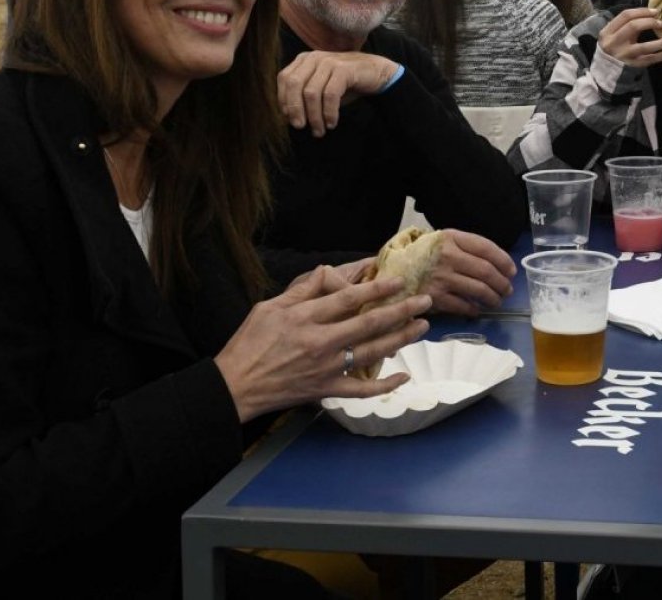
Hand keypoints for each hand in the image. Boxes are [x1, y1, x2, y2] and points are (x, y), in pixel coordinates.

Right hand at [214, 266, 432, 422]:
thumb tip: (328, 271)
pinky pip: (361, 390)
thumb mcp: (269, 307)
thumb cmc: (249, 343)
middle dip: (402, 310)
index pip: (348, 299)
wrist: (236, 386)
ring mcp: (326, 368)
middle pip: (369, 324)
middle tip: (425, 301)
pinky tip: (404, 377)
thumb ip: (302, 290)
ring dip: (401, 339)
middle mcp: (320, 342)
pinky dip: (384, 386)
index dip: (377, 288)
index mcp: (305, 318)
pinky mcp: (327, 390)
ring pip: (373, 352)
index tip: (399, 281)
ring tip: (422, 327)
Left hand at [277, 51, 400, 137]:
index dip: (284, 100)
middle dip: (295, 109)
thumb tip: (290, 117)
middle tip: (300, 126)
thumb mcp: (322, 87)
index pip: (284, 78)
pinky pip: (330, 94)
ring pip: (311, 92)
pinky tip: (332, 123)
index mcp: (305, 60)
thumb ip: (305, 95)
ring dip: (314, 116)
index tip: (290, 118)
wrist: (376, 73)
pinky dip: (329, 112)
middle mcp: (314, 58)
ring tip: (319, 130)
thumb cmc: (346, 83)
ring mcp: (329, 62)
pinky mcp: (343, 69)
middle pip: (294, 84)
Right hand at [418, 229, 516, 313]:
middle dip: (502, 283)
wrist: (391, 271)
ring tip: (497, 301)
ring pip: (478, 290)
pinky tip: (476, 310)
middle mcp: (447, 256)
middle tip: (507, 290)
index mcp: (451, 238)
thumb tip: (497, 263)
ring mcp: (441, 278)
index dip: (504, 260)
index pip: (486, 248)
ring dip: (493, 298)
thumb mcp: (442, 241)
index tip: (512, 271)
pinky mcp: (434, 297)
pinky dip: (473, 310)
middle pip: (486, 271)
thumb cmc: (422, 255)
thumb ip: (466, 247)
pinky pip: (462, 306)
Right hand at [597, 7, 661, 68]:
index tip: (656, 11)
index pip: (626, 15)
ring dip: (660, 42)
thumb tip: (651, 14)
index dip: (642, 11)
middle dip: (650, 22)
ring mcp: (623, 55)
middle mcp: (614, 42)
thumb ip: (625, 24)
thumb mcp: (612, 34)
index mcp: (608, 31)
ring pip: (644, 46)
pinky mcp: (632, 66)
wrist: (605, 71)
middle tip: (661, 23)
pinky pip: (649, 60)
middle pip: (633, 27)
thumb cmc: (612, 47)